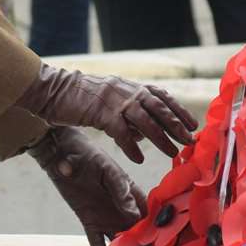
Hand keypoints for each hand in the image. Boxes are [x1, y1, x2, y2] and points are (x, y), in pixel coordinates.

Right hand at [16, 64, 197, 162]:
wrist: (52, 89)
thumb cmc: (79, 98)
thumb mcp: (109, 101)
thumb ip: (128, 115)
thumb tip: (145, 136)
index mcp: (130, 86)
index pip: (161, 96)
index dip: (178, 110)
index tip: (193, 124)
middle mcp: (126, 90)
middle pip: (159, 107)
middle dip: (177, 124)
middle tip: (190, 140)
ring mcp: (114, 100)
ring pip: (145, 120)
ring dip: (161, 138)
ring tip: (172, 153)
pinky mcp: (99, 112)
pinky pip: (121, 131)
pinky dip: (132, 146)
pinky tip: (139, 159)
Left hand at [31, 128, 146, 245]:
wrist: (62, 155)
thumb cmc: (89, 155)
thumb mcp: (108, 170)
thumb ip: (120, 190)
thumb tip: (132, 212)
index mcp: (131, 192)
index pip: (148, 213)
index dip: (155, 227)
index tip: (163, 243)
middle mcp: (122, 207)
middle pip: (136, 230)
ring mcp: (106, 216)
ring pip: (119, 239)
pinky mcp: (90, 221)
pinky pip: (96, 241)